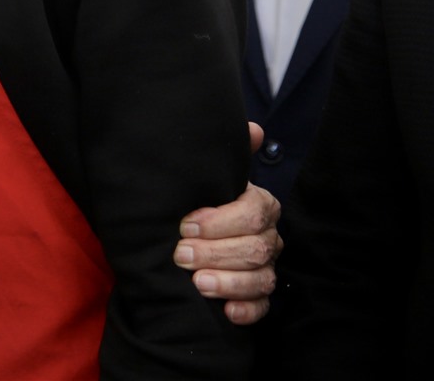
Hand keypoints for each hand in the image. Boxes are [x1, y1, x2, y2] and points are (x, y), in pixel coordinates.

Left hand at [175, 123, 280, 324]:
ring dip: (230, 283)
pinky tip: (226, 312)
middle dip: (217, 252)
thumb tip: (251, 129)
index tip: (185, 224)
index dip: (221, 220)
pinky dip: (246, 311)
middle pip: (257, 248)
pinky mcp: (257, 296)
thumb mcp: (201, 176)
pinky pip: (262, 307)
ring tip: (197, 283)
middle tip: (180, 255)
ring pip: (261, 278)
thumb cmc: (191, 201)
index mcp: (257, 204)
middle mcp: (267, 236)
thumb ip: (226, 154)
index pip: (254, 212)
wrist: (175, 232)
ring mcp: (264, 267)